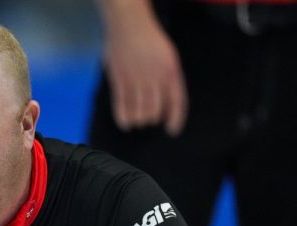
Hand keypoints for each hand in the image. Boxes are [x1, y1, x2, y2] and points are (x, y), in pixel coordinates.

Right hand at [101, 3, 187, 135]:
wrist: (129, 25)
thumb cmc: (148, 39)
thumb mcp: (168, 57)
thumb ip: (168, 78)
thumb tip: (168, 101)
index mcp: (170, 72)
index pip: (177, 102)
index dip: (176, 119)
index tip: (172, 131)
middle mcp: (155, 78)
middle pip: (156, 111)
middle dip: (152, 119)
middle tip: (148, 118)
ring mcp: (136, 79)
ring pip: (139, 112)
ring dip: (139, 120)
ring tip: (137, 120)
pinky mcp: (119, 80)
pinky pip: (122, 105)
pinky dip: (123, 118)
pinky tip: (125, 123)